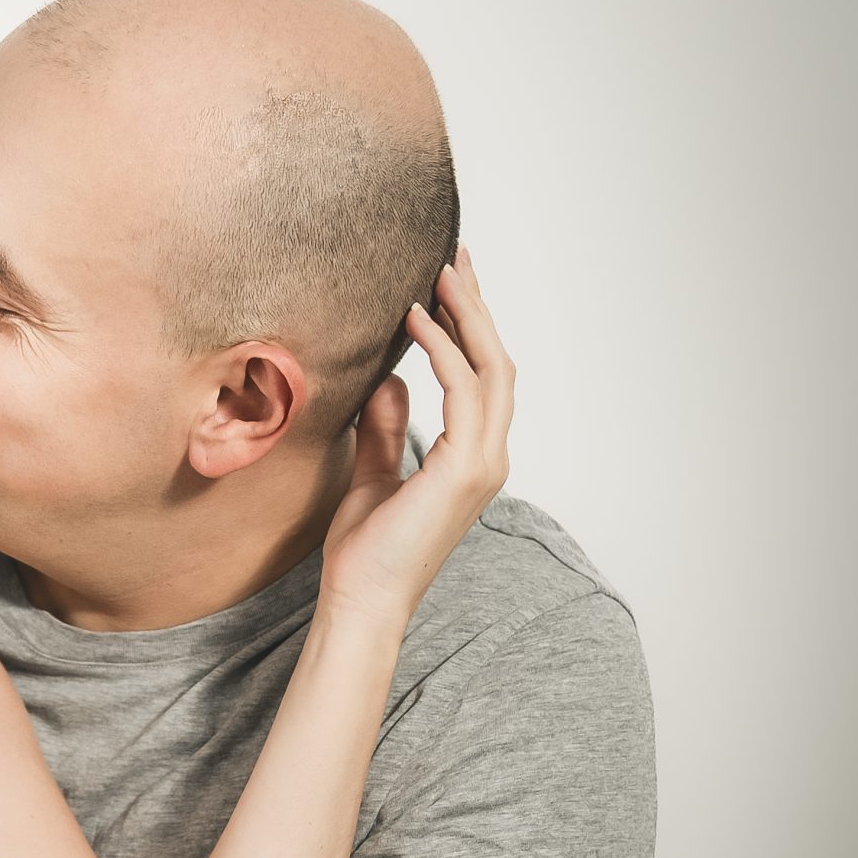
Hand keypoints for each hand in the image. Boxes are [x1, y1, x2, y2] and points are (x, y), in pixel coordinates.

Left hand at [319, 249, 515, 632]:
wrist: (361, 599)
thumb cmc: (364, 552)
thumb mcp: (372, 475)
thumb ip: (386, 428)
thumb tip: (390, 381)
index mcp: (472, 459)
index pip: (482, 378)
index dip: (469, 327)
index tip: (446, 284)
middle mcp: (488, 457)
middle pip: (496, 362)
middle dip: (476, 307)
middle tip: (453, 258)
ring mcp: (483, 463)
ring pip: (490, 368)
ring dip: (465, 315)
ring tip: (439, 273)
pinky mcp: (465, 468)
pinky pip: (463, 390)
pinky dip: (443, 349)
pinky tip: (415, 320)